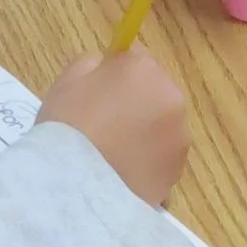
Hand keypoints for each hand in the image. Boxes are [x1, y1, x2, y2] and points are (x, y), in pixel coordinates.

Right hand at [38, 48, 188, 206]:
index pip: (135, 59)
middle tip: (103, 126)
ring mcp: (179, 137)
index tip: (98, 92)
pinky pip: (161, 156)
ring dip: (144, 133)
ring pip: (161, 125)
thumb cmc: (68, 128)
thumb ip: (93, 65)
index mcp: (143, 70)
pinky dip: (147, 160)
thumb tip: (107, 69)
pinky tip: (122, 172)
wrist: (78, 187)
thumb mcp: (67, 82)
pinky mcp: (178, 170)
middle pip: (154, 92)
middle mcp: (171, 98)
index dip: (115, 75)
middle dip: (135, 103)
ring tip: (112, 154)